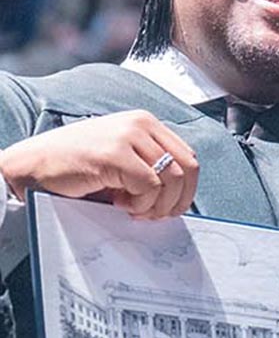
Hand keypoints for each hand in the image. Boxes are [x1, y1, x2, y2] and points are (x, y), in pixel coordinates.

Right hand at [0, 110, 198, 219]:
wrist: (31, 165)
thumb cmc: (75, 164)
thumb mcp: (122, 158)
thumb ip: (149, 166)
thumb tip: (178, 196)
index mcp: (146, 122)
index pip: (188, 156)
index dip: (185, 188)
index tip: (169, 207)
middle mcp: (141, 124)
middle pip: (187, 167)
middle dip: (177, 199)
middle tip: (154, 214)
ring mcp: (129, 136)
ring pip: (171, 178)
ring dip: (156, 204)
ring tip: (132, 208)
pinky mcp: (115, 154)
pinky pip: (149, 186)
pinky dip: (140, 204)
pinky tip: (119, 203)